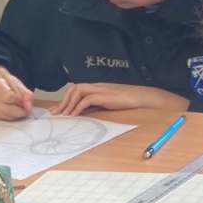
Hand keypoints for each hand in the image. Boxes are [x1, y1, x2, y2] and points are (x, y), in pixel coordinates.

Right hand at [0, 66, 33, 120]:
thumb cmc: (8, 84)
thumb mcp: (18, 85)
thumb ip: (26, 94)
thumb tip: (28, 107)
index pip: (7, 97)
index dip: (18, 100)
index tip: (21, 98)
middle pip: (8, 109)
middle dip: (20, 110)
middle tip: (25, 107)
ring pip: (7, 116)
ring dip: (17, 114)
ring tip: (18, 107)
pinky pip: (5, 119)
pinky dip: (11, 116)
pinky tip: (12, 110)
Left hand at [51, 83, 189, 115]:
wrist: (146, 98)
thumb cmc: (131, 103)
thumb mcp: (111, 105)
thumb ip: (99, 107)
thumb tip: (85, 115)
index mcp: (98, 88)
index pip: (77, 89)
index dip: (65, 99)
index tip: (58, 110)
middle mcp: (98, 86)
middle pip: (74, 88)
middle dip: (63, 100)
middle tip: (56, 113)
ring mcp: (102, 89)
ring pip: (78, 91)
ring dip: (69, 103)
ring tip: (63, 115)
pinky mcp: (107, 95)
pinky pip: (88, 98)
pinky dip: (79, 106)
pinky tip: (75, 115)